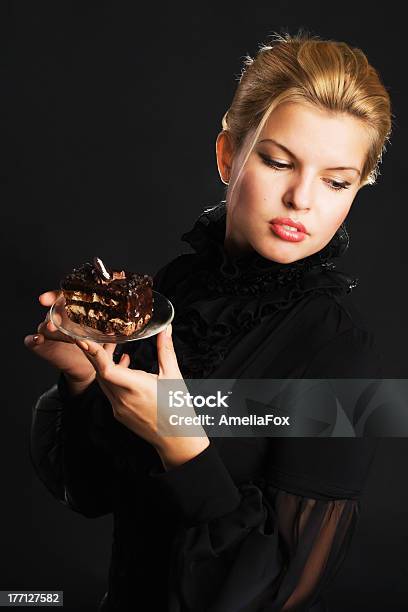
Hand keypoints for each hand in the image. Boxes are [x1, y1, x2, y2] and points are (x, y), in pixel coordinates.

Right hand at [24, 290, 105, 384]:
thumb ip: (110, 336)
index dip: (56, 295)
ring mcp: (49, 334)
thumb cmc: (96, 349)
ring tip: (51, 326)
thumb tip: (116, 330)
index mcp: (73, 315)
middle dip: (54, 311)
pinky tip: (37, 339)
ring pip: (44, 325)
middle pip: (54, 312)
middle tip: (57, 315)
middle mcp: (59, 321)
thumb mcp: (106, 341)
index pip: (64, 300)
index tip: (51, 295)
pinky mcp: (42, 347)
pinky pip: (32, 341)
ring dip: (47, 325)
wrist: (87, 369)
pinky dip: (32, 339)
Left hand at [74, 324, 209, 468]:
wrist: (177, 440)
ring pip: (102, 381)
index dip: (92, 352)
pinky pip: (109, 391)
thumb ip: (166, 350)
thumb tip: (165, 329)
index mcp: (135, 387)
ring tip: (113, 348)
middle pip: (100, 372)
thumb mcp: (173, 376)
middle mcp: (122, 399)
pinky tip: (124, 367)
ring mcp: (118, 408)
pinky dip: (111, 377)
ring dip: (103, 364)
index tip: (81, 339)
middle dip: (96, 352)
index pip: (106, 368)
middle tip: (97, 335)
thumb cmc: (178, 408)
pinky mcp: (119, 413)